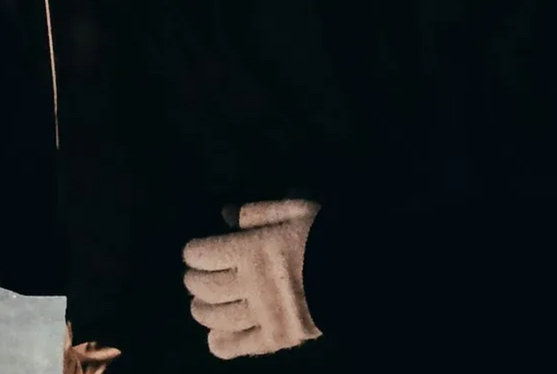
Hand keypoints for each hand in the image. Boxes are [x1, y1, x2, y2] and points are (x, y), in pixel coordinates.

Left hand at [184, 199, 322, 359]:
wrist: (362, 272)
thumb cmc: (326, 234)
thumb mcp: (295, 210)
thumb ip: (257, 212)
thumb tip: (224, 214)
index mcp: (253, 249)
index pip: (202, 254)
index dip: (194, 252)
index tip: (197, 251)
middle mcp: (252, 284)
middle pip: (204, 286)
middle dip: (194, 281)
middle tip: (196, 277)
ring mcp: (262, 315)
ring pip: (215, 317)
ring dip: (202, 310)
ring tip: (203, 303)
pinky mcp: (275, 339)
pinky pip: (236, 346)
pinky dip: (219, 342)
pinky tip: (215, 335)